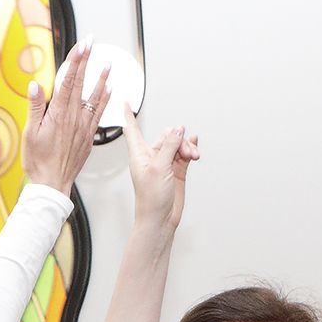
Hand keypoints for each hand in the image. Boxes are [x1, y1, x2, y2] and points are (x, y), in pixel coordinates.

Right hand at [22, 43, 112, 195]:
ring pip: (94, 96)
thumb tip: (35, 86)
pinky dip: (105, 100)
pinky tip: (109, 90)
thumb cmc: (39, 162)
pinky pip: (99, 113)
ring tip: (108, 64)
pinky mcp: (88, 136)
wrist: (52, 184)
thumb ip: (35, 107)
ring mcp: (83, 126)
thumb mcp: (30, 133)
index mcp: (58, 114)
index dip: (75, 60)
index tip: (81, 45)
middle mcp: (74, 117)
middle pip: (81, 83)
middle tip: (92, 43)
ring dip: (101, 78)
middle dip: (86, 60)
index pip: (68, 80)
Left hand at [120, 113, 199, 237]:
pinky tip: (196, 145)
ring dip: (188, 147)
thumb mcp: (159, 167)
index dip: (128, 116)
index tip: (125, 102)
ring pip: (179, 144)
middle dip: (179, 139)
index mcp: (139, 154)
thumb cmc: (151, 199)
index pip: (132, 130)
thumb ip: (169, 146)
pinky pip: (185, 153)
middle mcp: (151, 157)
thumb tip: (178, 129)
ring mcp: (165, 163)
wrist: (160, 219)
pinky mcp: (177, 170)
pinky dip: (191, 148)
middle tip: (185, 151)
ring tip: (193, 156)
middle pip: (167, 135)